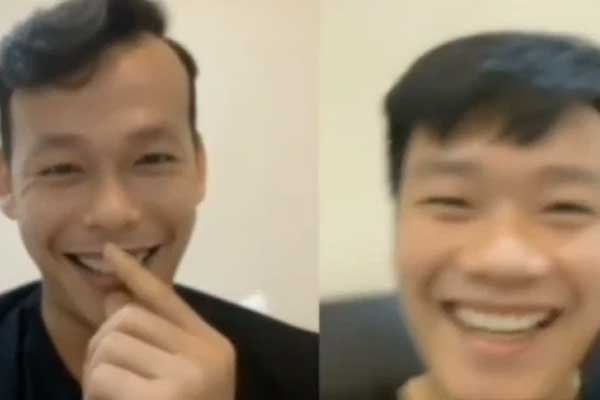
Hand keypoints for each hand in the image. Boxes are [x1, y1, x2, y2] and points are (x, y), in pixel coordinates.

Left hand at [82, 243, 235, 399]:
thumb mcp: (182, 377)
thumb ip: (155, 339)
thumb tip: (115, 297)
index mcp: (213, 345)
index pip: (167, 298)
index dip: (133, 273)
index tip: (109, 250)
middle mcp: (206, 353)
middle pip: (130, 316)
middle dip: (101, 342)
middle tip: (97, 377)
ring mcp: (188, 374)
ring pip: (113, 343)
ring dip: (94, 372)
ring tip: (102, 395)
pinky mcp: (164, 397)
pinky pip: (105, 375)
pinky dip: (93, 393)